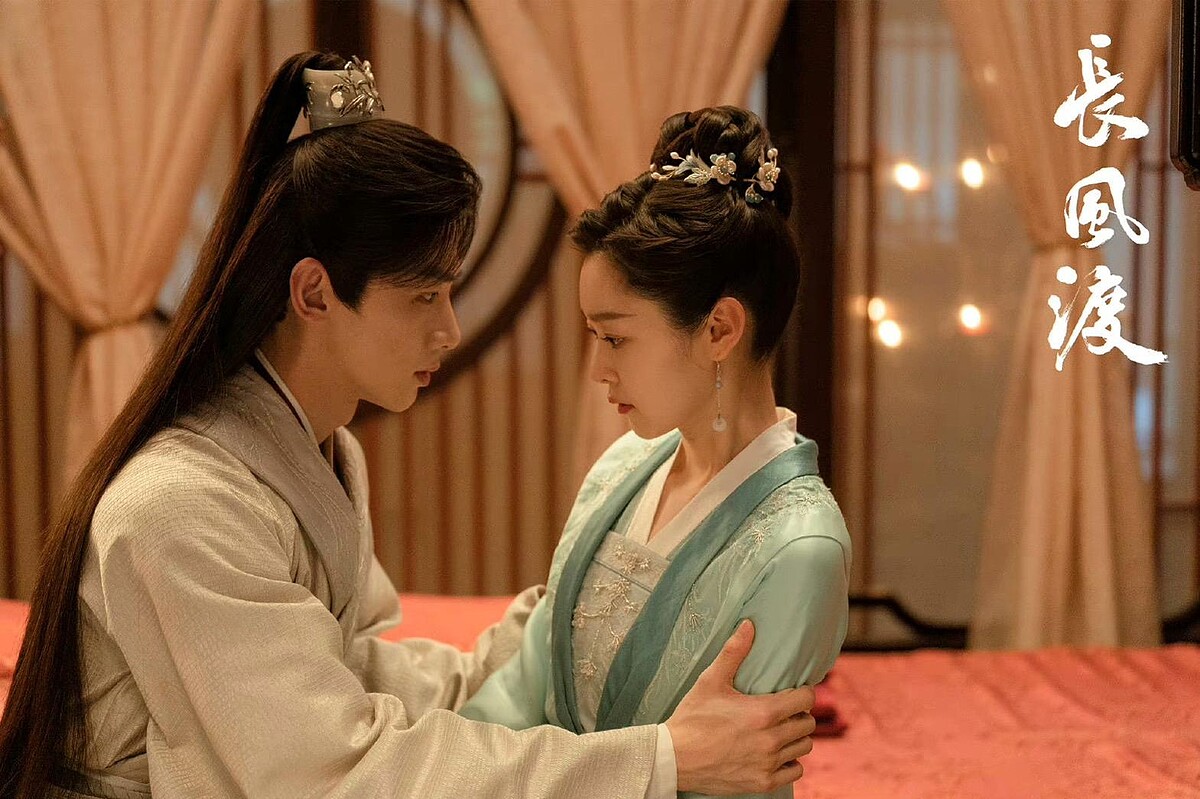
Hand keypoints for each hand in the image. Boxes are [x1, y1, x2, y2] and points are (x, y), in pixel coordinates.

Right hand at [664, 620, 816, 794]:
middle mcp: (770, 740)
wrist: (674, 758)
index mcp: (763, 713)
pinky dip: (790, 762)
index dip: (802, 692)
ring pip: (804, 748)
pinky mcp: (763, 782)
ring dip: (796, 737)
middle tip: (783, 710)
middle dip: (798, 714)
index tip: (793, 691)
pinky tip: (776, 753)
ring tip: (780, 730)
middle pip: (808, 724)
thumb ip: (733, 652)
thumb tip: (749, 624)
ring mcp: (768, 764)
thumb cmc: (692, 717)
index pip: (806, 699)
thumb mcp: (710, 681)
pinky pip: (795, 772)